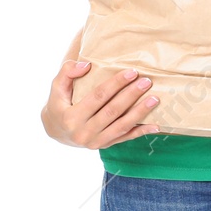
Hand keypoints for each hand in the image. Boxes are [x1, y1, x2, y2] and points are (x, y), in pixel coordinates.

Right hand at [41, 60, 160, 149]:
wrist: (55, 130)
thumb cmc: (59, 103)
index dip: (116, 84)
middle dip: (131, 96)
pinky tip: (155, 125)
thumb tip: (87, 65)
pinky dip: (141, 133)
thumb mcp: (56, 86)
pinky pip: (124, 139)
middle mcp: (83, 133)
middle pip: (112, 112)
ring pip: (121, 127)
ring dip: (139, 113)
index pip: (98, 97)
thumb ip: (67, 72)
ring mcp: (94, 142)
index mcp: (71, 117)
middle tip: (147, 82)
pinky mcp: (104, 146)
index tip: (132, 72)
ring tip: (155, 99)